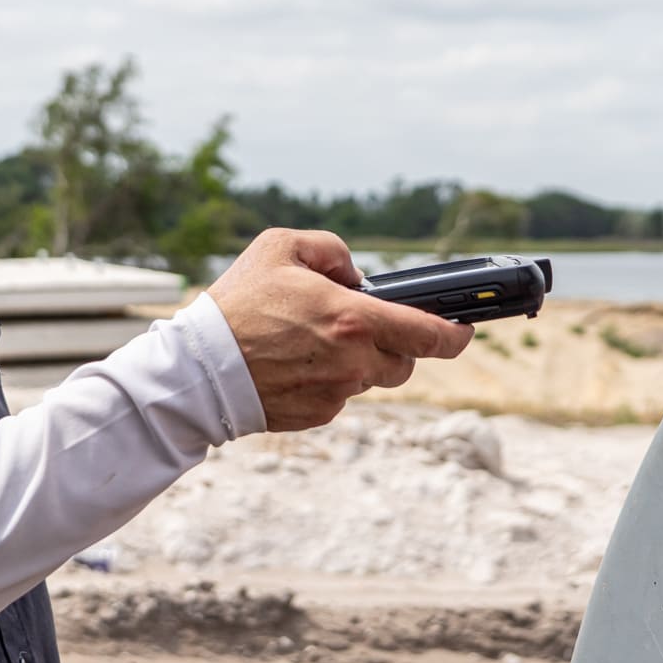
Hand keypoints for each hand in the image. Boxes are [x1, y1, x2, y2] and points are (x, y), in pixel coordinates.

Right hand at [206, 228, 472, 430]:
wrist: (199, 370)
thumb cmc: (238, 304)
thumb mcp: (280, 247)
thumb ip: (331, 250)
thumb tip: (357, 275)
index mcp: (353, 320)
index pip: (429, 335)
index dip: (455, 334)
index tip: (463, 330)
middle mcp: (354, 362)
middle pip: (405, 362)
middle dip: (396, 344)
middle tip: (364, 326)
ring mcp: (338, 393)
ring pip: (372, 379)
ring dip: (360, 361)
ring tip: (317, 342)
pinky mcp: (319, 415)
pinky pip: (342, 395)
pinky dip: (331, 380)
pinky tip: (297, 364)